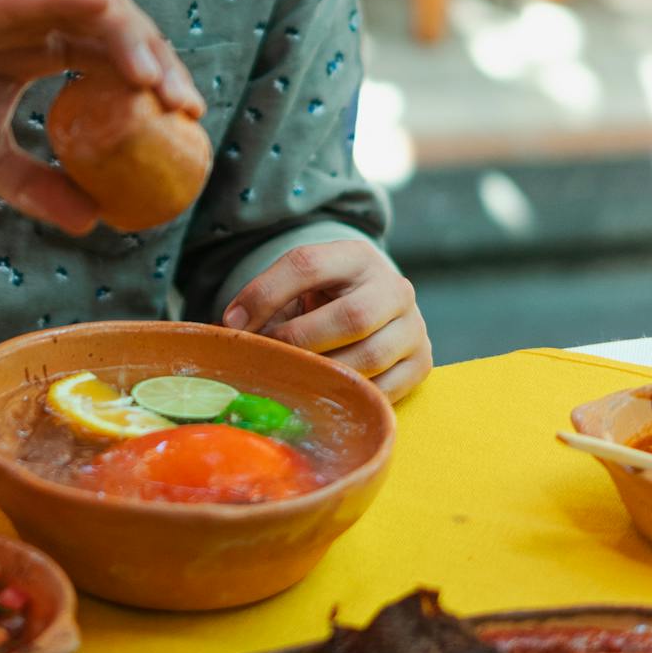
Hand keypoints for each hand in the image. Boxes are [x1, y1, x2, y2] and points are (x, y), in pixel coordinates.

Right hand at [0, 0, 202, 234]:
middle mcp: (25, 29)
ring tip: (152, 80)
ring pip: (80, 6)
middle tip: (183, 107)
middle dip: (158, 62)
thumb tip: (92, 220)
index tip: (188, 120)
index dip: (156, 79)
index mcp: (35, 55)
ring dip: (126, 35)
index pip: (112, 57)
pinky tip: (97, 11)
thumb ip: (38, 185)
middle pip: (112, 29)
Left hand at [222, 239, 431, 402]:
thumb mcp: (301, 284)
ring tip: (295, 377)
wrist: (375, 308)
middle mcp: (394, 287)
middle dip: (301, 342)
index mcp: (356, 257)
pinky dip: (349, 396)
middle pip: (352, 318)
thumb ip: (270, 298)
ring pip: (370, 357)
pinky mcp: (421, 362)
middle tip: (270, 357)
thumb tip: (230, 329)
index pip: (307, 265)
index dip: (265, 293)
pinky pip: (385, 390)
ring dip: (325, 373)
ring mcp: (413, 326)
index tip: (234, 322)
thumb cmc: (325, 298)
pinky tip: (324, 394)